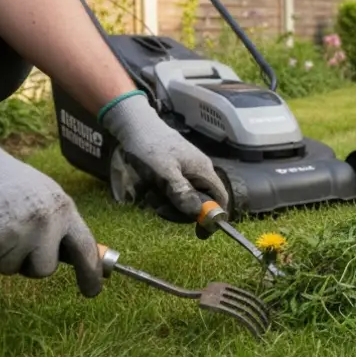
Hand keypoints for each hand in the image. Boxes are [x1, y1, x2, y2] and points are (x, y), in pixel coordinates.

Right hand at [0, 123, 102, 296]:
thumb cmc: (9, 183)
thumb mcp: (47, 196)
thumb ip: (60, 224)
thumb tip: (77, 256)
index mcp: (64, 210)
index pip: (85, 248)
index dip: (91, 272)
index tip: (93, 291)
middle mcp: (46, 223)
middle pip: (44, 270)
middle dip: (28, 262)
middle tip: (15, 238)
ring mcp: (18, 234)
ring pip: (10, 269)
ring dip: (0, 254)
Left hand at [100, 92, 227, 224]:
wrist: (135, 125)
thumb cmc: (150, 146)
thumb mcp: (164, 173)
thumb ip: (182, 193)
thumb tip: (198, 213)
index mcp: (203, 171)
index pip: (220, 199)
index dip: (214, 216)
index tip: (199, 232)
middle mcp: (199, 171)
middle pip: (200, 201)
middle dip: (179, 209)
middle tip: (158, 207)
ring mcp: (187, 170)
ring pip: (184, 197)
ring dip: (166, 202)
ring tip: (149, 193)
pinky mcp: (174, 170)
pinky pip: (174, 189)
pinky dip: (162, 193)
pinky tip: (148, 187)